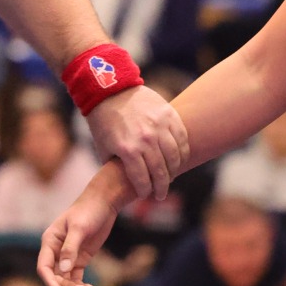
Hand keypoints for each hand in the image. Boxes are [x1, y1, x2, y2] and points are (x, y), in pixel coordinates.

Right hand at [37, 168, 124, 285]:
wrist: (103, 203)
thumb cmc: (87, 211)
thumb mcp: (79, 228)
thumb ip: (70, 249)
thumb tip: (64, 270)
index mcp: (49, 241)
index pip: (44, 267)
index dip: (50, 282)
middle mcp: (56, 250)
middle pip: (55, 276)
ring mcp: (68, 255)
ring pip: (66, 278)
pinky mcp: (80, 258)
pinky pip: (76, 276)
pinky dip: (81, 284)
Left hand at [85, 84, 187, 199]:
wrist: (109, 90)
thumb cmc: (103, 121)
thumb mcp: (103, 146)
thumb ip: (115, 165)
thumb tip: (122, 183)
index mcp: (127, 149)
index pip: (142, 179)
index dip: (145, 190)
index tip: (146, 195)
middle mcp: (146, 139)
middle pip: (161, 171)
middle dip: (161, 187)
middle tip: (161, 194)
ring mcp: (159, 126)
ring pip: (175, 157)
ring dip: (174, 170)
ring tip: (169, 177)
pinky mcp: (168, 115)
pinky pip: (181, 139)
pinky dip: (182, 152)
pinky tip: (179, 159)